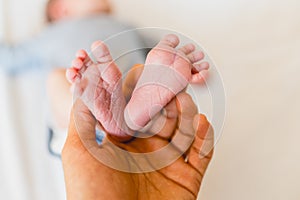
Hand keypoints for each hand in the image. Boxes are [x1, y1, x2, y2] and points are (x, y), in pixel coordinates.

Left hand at [62, 91, 213, 199]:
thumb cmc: (91, 193)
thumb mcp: (79, 149)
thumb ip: (83, 116)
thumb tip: (84, 86)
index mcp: (125, 143)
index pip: (139, 110)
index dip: (143, 91)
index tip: (147, 71)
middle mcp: (148, 151)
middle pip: (165, 117)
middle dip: (169, 99)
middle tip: (172, 82)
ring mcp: (168, 164)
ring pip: (185, 132)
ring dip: (187, 115)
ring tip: (185, 102)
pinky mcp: (186, 179)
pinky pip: (202, 156)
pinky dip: (205, 139)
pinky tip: (202, 124)